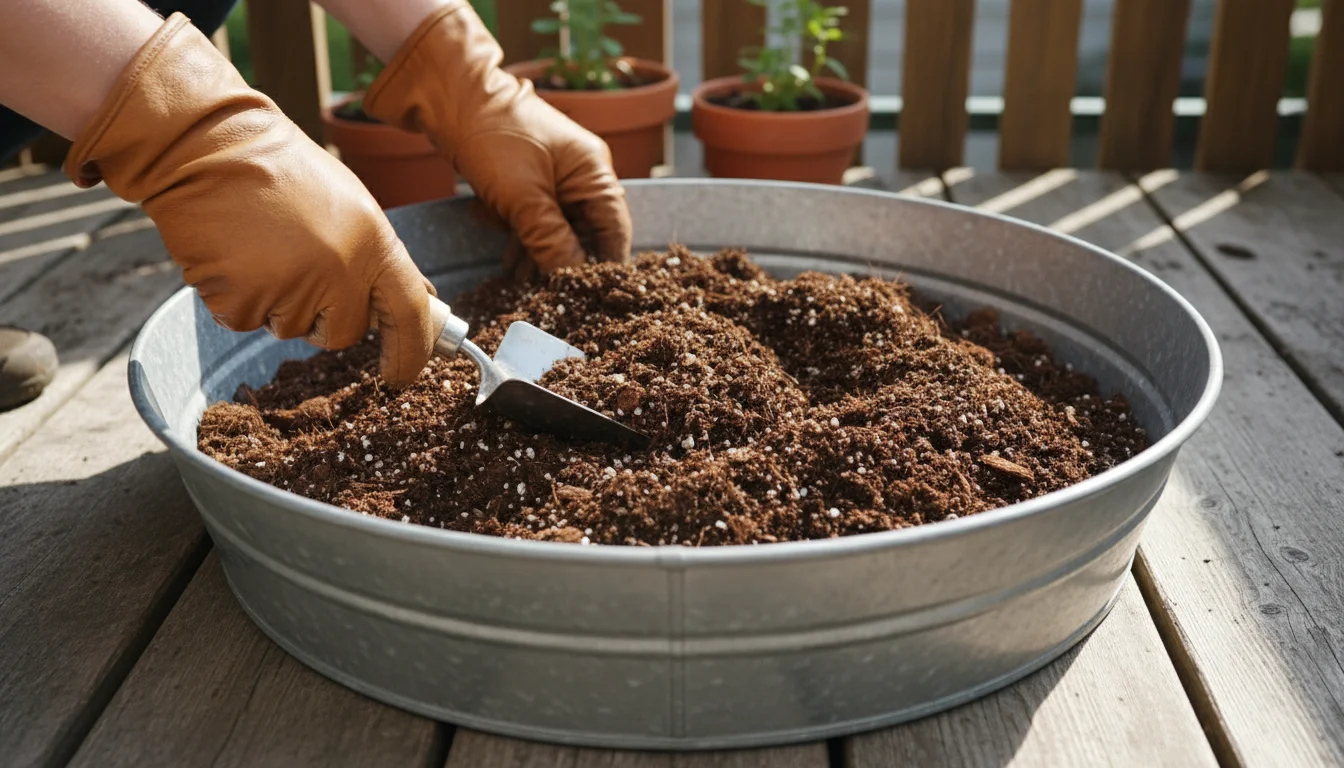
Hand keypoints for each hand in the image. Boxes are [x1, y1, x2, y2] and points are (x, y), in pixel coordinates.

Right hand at [62, 13, 436, 386]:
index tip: (402, 375)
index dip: (412, 351)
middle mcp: (340, 270)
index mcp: (374, 241)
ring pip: (292, 328)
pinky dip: (239, 296)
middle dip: (325, 318)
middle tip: (297, 268)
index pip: (409, 312)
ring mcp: (291, 288)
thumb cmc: (279, 170)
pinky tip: (233, 254)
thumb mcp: (350, 204)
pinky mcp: (243, 301)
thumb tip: (416, 301)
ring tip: (261, 246)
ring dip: (278, 301)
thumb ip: (377, 257)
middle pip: (345, 334)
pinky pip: (248, 320)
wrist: (205, 145)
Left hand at [362, 0, 632, 277]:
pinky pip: (535, 218)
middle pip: (585, 233)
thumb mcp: (524, 199)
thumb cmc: (495, 138)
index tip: (594, 297)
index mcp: (594, 172)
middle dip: (563, 264)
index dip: (606, 266)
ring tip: (518, 283)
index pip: (615, 230)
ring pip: (556, 229)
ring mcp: (555, 177)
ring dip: (537, 255)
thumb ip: (552, 242)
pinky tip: (505, 260)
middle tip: (548, 296)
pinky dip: (521, 237)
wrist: (451, 98)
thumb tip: (573, 283)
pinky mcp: (529, 181)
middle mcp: (582, 175)